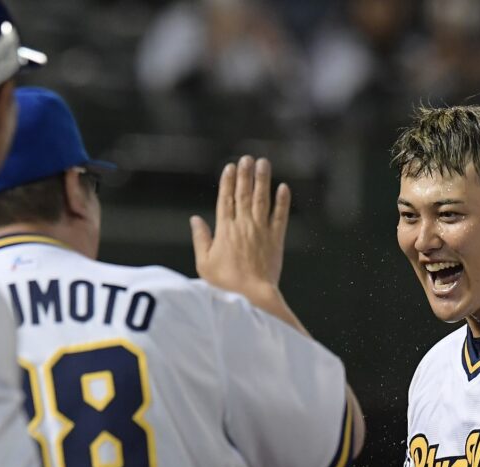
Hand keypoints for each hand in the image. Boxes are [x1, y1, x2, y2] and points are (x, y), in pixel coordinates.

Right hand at [190, 155, 290, 305]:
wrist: (252, 295)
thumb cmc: (225, 283)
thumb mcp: (204, 262)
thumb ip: (201, 238)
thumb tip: (195, 219)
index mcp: (225, 230)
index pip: (226, 199)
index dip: (228, 181)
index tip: (230, 167)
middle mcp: (244, 225)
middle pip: (244, 194)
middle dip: (245, 174)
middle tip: (247, 158)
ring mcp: (261, 231)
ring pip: (262, 199)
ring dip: (263, 180)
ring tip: (263, 163)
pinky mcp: (276, 240)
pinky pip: (280, 216)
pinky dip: (283, 201)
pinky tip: (284, 188)